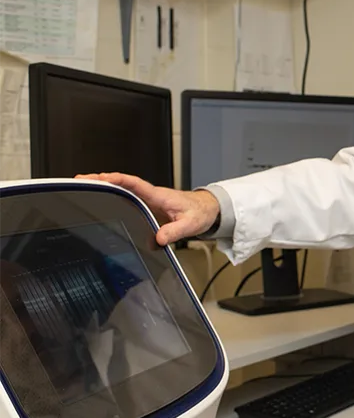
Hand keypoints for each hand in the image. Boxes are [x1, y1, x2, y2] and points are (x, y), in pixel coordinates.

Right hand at [74, 173, 220, 245]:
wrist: (208, 209)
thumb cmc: (200, 213)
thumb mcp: (190, 224)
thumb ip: (175, 231)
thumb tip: (158, 239)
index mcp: (159, 196)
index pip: (135, 184)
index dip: (118, 180)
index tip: (101, 178)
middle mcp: (152, 195)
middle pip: (123, 184)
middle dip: (102, 180)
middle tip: (81, 179)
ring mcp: (149, 199)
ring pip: (124, 189)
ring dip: (105, 186)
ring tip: (83, 185)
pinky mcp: (149, 205)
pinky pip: (129, 197)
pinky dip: (114, 194)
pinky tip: (101, 196)